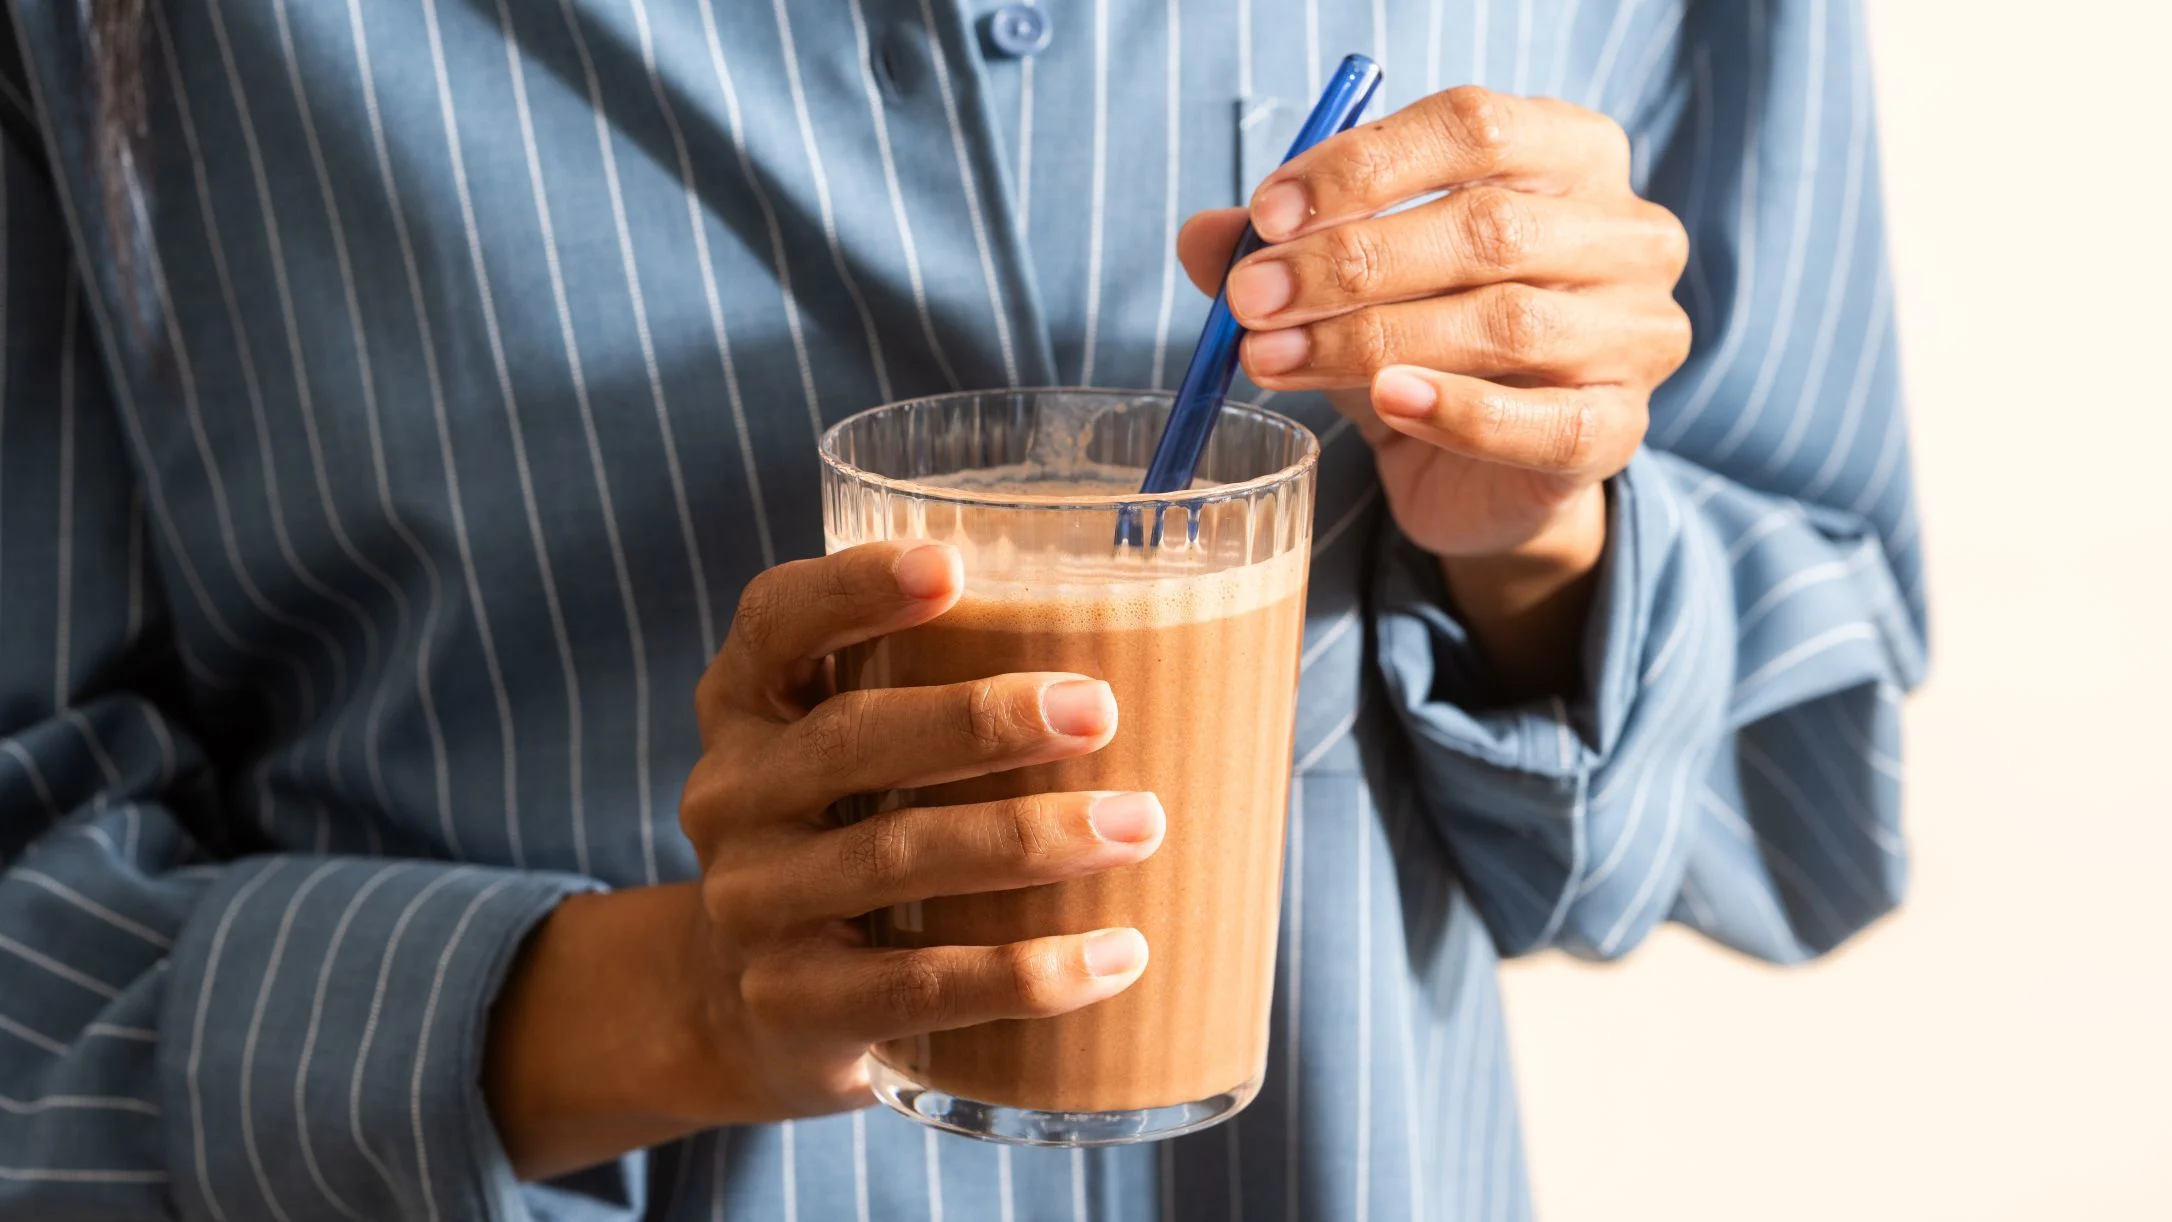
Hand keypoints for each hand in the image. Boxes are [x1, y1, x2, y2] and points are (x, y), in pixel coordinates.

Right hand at [485, 542, 1161, 1177]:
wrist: (744, 1010)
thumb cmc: (852, 836)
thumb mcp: (856, 753)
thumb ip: (941, 687)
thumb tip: (1161, 647)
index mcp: (748, 702)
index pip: (778, 621)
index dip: (854, 587)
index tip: (952, 567)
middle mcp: (731, 793)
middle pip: (849, 739)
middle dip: (980, 720)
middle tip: (1100, 711)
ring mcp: (752, 904)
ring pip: (891, 858)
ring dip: (1027, 840)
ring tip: (1140, 825)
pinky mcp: (793, 1006)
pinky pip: (915, 986)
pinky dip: (1025, 972)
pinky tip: (1115, 956)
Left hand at [1178, 87, 1690, 694]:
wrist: (1485, 473)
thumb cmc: (1427, 343)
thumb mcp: (1349, 282)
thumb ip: (1286, 249)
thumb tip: (1202, 238)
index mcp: (1571, 153)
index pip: (1475, 127)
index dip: (1363, 166)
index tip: (1267, 215)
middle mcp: (1625, 232)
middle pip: (1487, 226)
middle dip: (1349, 263)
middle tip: (1252, 298)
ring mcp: (1636, 332)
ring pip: (1505, 322)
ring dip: (1372, 339)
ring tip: (1275, 359)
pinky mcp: (1620, 429)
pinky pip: (1542, 421)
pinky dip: (1457, 411)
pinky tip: (1388, 403)